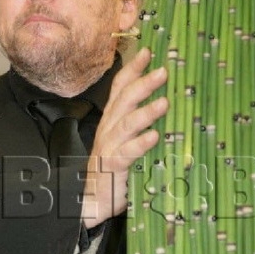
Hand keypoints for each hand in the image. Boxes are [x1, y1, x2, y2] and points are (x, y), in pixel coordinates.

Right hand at [81, 47, 167, 227]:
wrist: (89, 202)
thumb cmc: (111, 171)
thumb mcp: (123, 143)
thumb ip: (138, 127)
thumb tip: (165, 106)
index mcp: (111, 121)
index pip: (120, 89)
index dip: (132, 70)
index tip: (147, 51)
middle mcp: (109, 129)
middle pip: (124, 100)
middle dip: (143, 83)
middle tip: (163, 71)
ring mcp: (109, 147)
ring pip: (127, 124)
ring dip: (146, 112)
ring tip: (164, 102)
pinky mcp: (112, 167)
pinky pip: (127, 153)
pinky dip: (141, 144)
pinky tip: (155, 136)